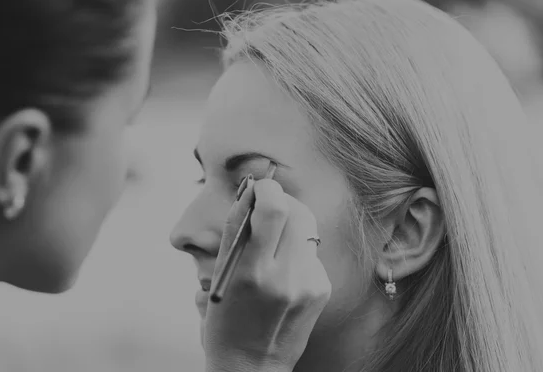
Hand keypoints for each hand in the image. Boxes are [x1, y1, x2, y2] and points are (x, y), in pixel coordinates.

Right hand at [203, 175, 330, 371]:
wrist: (252, 366)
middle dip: (282, 200)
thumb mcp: (220, 274)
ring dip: (290, 223)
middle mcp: (286, 277)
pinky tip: (284, 268)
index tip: (258, 188)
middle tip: (268, 205)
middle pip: (298, 211)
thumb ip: (236, 229)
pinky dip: (297, 249)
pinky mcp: (322, 289)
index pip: (273, 210)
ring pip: (307, 228)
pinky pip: (311, 252)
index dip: (267, 189)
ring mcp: (309, 284)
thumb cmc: (225, 319)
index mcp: (253, 272)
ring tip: (273, 239)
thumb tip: (250, 191)